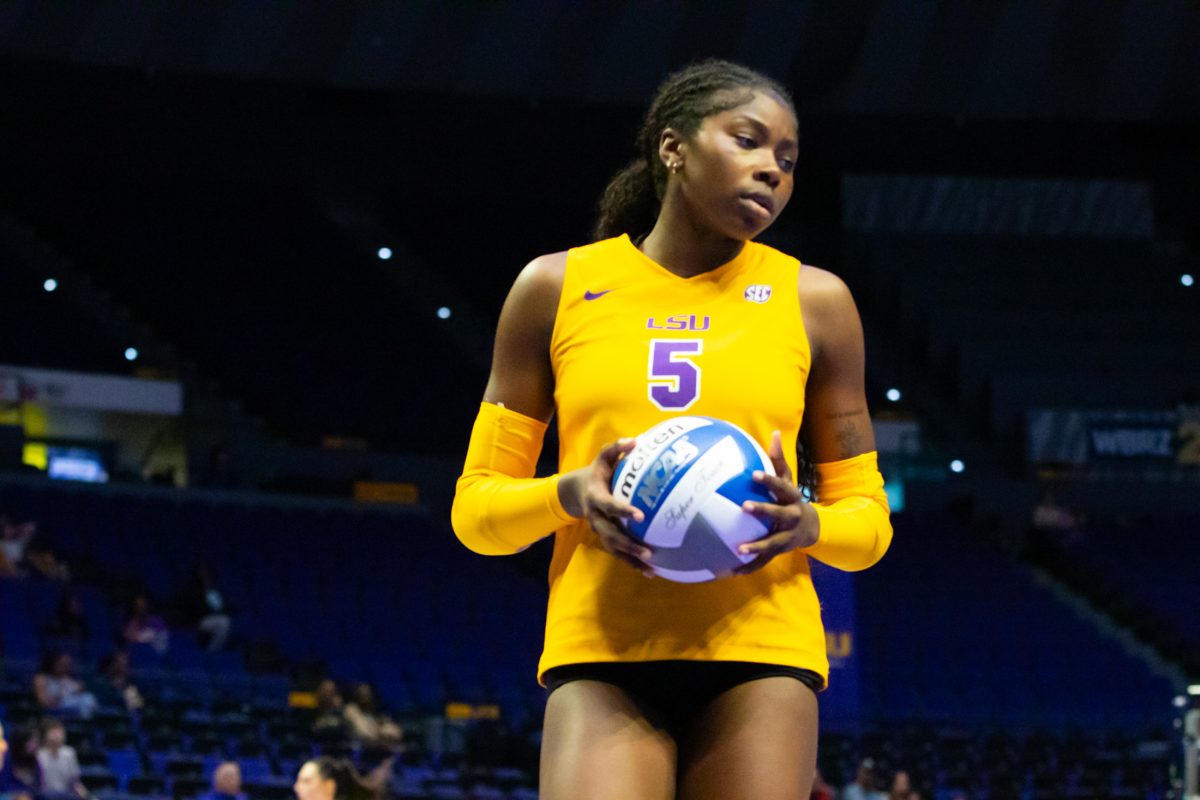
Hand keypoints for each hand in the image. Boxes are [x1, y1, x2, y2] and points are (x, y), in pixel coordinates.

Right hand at [559, 438, 653, 576]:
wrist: (577, 491)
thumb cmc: (597, 472)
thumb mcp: (602, 457)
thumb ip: (615, 448)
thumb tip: (634, 441)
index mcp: (595, 497)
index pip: (608, 505)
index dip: (622, 511)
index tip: (640, 515)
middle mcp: (595, 517)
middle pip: (610, 534)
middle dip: (628, 544)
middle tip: (648, 551)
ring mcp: (599, 530)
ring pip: (613, 548)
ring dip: (631, 559)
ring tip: (650, 568)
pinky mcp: (605, 537)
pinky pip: (617, 553)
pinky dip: (632, 563)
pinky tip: (649, 572)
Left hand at [734, 430, 819, 574]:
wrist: (811, 528)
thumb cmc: (790, 498)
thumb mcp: (788, 480)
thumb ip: (778, 460)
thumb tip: (774, 432)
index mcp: (792, 498)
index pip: (781, 486)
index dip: (769, 479)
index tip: (754, 473)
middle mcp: (791, 517)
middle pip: (778, 513)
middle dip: (763, 510)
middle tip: (743, 506)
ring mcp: (787, 536)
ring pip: (772, 542)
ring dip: (756, 546)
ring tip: (738, 549)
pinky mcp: (779, 552)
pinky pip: (763, 561)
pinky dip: (748, 567)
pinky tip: (730, 571)